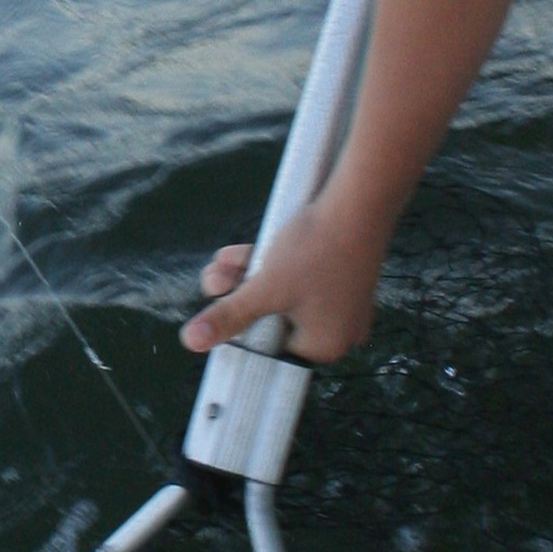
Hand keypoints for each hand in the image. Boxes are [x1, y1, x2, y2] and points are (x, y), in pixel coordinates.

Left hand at [178, 199, 383, 363]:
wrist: (360, 199)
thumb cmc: (316, 250)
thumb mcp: (264, 288)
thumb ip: (229, 316)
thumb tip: (192, 342)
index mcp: (323, 347)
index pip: (270, 352)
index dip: (240, 334)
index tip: (216, 318)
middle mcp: (337, 331)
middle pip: (272, 323)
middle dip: (238, 299)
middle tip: (214, 282)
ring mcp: (341, 304)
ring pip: (281, 298)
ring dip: (247, 280)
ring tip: (222, 264)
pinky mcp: (340, 276)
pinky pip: (298, 281)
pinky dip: (270, 267)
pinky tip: (241, 252)